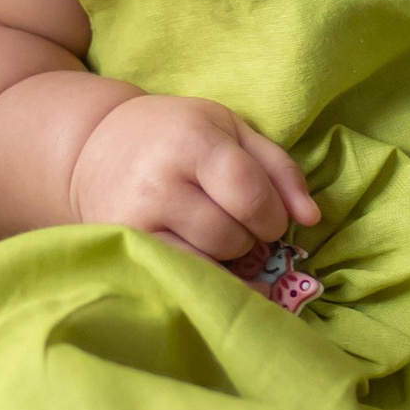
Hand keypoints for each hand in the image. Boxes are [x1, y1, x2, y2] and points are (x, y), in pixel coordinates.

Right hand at [68, 94, 319, 264]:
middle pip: (229, 235)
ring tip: (218, 238)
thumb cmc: (177, 134)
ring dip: (225, 260)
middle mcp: (157, 182)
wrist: (97, 145)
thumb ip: (279, 169)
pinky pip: (177, 278)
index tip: (271, 218)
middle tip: (240, 225)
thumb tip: (312, 218)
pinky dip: (203, 278)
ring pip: (205, 264)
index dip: (272, 214)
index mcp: (191, 141)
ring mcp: (134, 220)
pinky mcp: (122, 248)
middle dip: (250, 238)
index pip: (247, 191)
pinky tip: (207, 265)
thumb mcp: (231, 131)